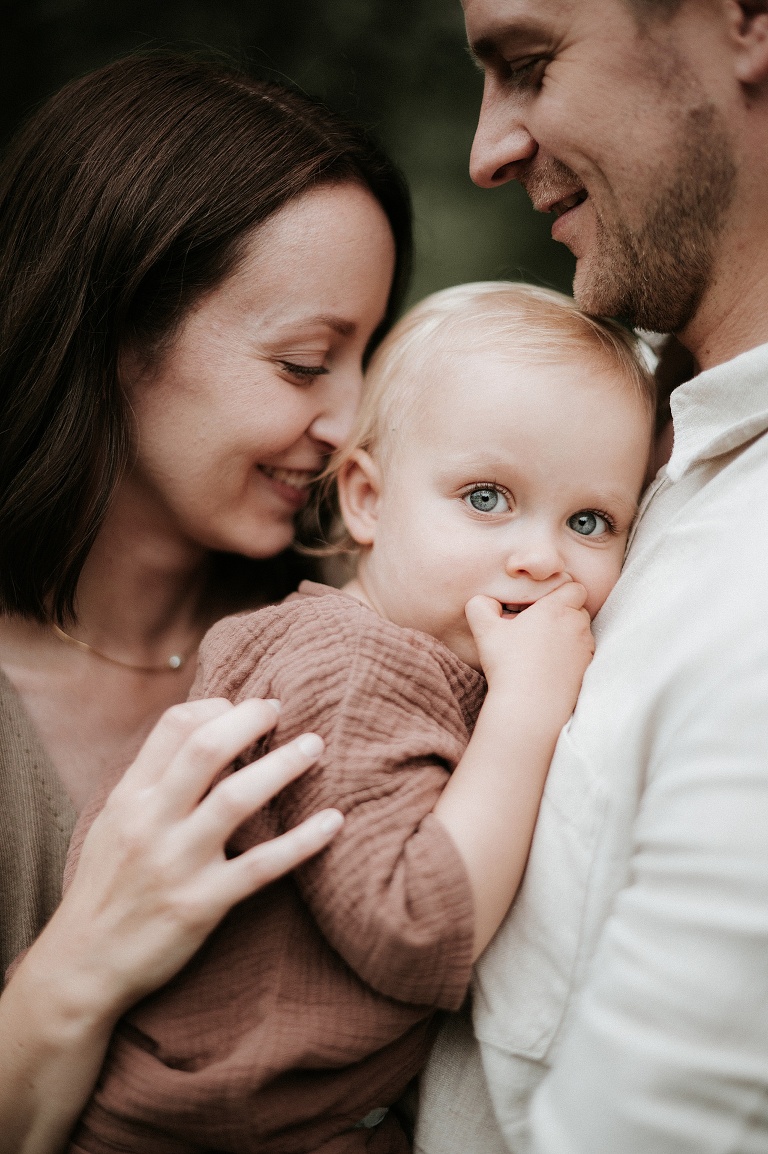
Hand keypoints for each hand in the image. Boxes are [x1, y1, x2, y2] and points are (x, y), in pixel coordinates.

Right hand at [50, 698, 342, 1014]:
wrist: (83, 966)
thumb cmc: (106, 887)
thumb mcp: (115, 822)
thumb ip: (154, 781)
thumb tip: (201, 735)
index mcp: (130, 797)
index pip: (174, 726)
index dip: (216, 707)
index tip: (244, 707)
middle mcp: (151, 823)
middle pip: (206, 749)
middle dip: (251, 720)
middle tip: (281, 710)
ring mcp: (178, 863)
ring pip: (236, 799)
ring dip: (283, 766)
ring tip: (315, 746)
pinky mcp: (202, 904)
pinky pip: (261, 866)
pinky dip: (302, 841)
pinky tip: (333, 821)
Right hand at [465, 583, 594, 728]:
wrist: (529, 707)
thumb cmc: (508, 665)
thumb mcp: (484, 631)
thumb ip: (479, 606)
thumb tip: (484, 600)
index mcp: (556, 608)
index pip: (574, 587)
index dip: (560, 592)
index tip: (541, 605)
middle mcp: (577, 625)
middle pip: (578, 609)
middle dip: (562, 613)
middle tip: (538, 627)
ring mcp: (586, 649)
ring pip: (581, 632)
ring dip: (568, 635)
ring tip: (543, 649)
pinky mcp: (588, 670)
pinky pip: (583, 654)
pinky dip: (571, 656)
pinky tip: (550, 667)